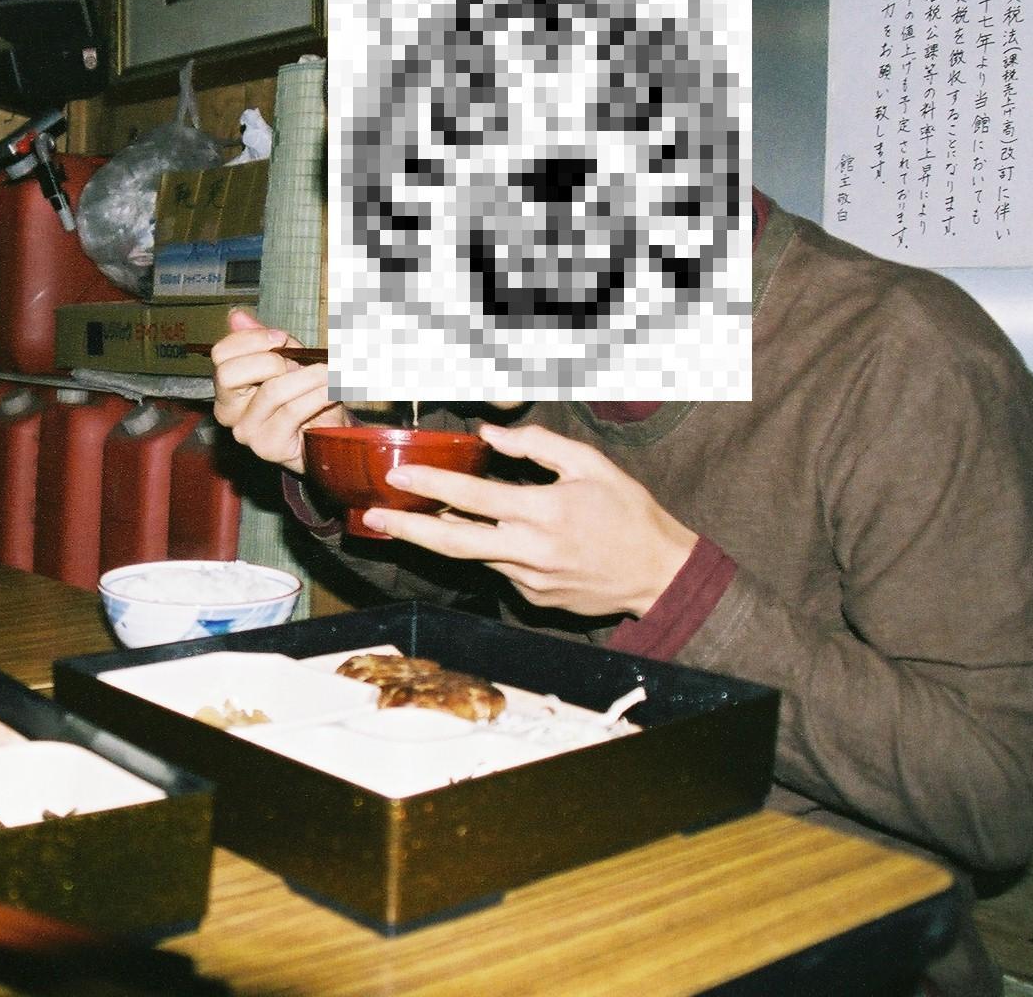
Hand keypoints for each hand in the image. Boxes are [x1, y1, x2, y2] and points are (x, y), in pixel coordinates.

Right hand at [210, 308, 348, 474]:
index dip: (251, 340)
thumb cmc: (305, 394)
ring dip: (308, 375)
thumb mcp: (286, 359)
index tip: (281, 338)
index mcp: (228, 386)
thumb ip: (262, 339)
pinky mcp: (268, 447)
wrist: (328, 431)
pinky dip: (319, 394)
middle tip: (297, 362)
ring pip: (272, 391)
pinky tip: (333, 390)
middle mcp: (228, 410)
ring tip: (330, 372)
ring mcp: (246, 431)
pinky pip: (294, 410)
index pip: (221, 354)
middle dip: (270, 361)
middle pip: (228, 374)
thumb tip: (236, 316)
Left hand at [361, 422, 696, 618]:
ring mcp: (529, 581)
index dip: (431, 484)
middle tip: (372, 516)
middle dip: (406, 528)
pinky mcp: (532, 599)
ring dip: (446, 535)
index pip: (473, 497)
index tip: (398, 475)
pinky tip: (498, 535)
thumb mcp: (590, 465)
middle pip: (452, 543)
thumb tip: (488, 433)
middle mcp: (530, 552)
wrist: (660, 574)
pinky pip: (500, 569)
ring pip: (475, 555)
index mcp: (543, 512)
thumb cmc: (628, 512)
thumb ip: (537, 445)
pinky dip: (489, 549)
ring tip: (419, 515)